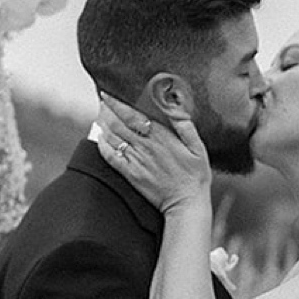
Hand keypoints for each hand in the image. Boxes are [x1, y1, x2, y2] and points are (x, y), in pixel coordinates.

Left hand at [96, 97, 210, 211]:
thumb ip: (186, 127)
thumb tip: (175, 109)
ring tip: (100, 116)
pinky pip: (112, 157)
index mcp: (162, 137)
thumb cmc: (195, 175)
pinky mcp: (131, 174)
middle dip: (108, 111)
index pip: (134, 115)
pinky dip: (103, 146)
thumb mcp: (198, 148)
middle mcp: (146, 147)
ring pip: (114, 138)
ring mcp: (137, 161)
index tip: (109, 94)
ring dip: (104, 125)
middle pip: (119, 124)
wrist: (187, 203)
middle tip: (102, 102)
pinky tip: (100, 138)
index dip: (118, 104)